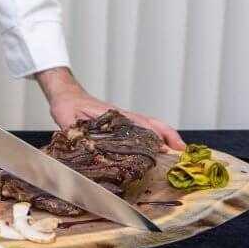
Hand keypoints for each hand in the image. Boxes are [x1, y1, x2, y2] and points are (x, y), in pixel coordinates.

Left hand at [35, 68, 184, 150]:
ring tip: (178, 152)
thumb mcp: (68, 121)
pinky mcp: (122, 124)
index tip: (165, 148)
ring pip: (151, 126)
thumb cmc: (68, 106)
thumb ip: (74, 133)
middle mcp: (124, 118)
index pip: (140, 124)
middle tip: (182, 151)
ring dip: (166, 137)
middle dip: (169, 136)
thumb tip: (81, 145)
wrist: (66, 95)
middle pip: (153, 124)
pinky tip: (160, 148)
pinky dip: (156, 136)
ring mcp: (125, 120)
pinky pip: (144, 128)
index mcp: (114, 116)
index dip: (154, 136)